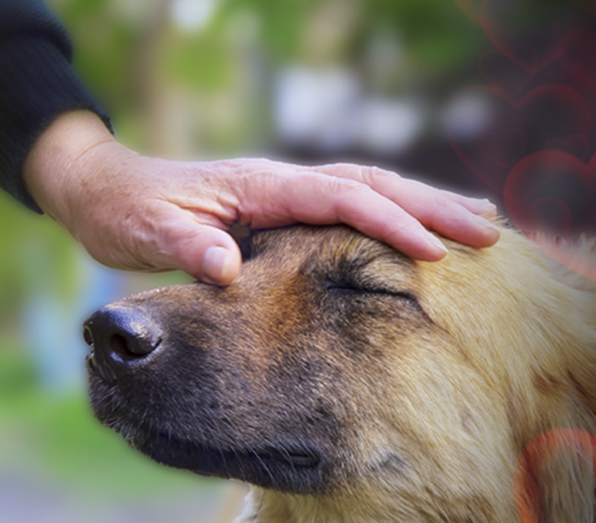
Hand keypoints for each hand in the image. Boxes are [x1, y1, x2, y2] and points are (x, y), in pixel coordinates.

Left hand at [23, 110, 500, 284]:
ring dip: (423, 205)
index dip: (389, 222)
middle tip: (491, 232)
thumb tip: (226, 268)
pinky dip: (390, 213)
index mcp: (259, 186)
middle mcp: (279, 182)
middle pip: (371, 184)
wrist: (104, 190)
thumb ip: (185, 248)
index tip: (436, 252)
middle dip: (431, 207)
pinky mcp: (279, 209)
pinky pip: (347, 207)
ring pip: (367, 190)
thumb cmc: (125, 213)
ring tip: (480, 222)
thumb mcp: (146, 234)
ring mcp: (282, 192)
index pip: (339, 198)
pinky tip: (414, 231)